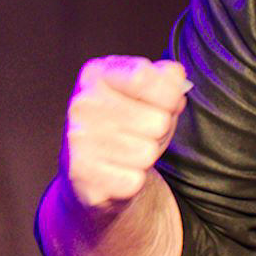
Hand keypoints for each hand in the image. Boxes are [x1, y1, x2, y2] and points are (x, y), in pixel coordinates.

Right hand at [60, 56, 189, 211]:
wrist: (94, 171)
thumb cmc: (130, 125)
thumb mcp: (150, 93)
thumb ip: (168, 78)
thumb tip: (176, 77)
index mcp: (97, 74)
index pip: (144, 76)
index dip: (169, 95)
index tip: (164, 103)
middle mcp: (82, 104)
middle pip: (158, 121)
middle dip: (161, 132)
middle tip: (142, 134)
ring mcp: (79, 140)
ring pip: (148, 153)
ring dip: (147, 157)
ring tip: (130, 152)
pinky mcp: (81, 175)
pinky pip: (134, 180)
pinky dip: (134, 181)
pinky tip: (118, 172)